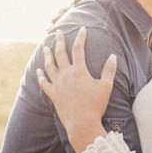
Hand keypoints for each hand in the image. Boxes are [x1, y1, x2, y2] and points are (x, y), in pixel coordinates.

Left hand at [37, 27, 117, 152]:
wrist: (82, 124)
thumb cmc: (96, 106)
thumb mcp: (106, 87)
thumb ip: (109, 70)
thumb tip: (113, 56)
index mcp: (79, 71)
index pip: (78, 48)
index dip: (80, 37)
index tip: (82, 29)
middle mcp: (66, 75)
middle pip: (60, 53)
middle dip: (59, 41)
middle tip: (58, 32)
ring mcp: (58, 85)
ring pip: (50, 66)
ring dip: (47, 55)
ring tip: (46, 47)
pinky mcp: (53, 95)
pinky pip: (44, 83)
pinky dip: (40, 76)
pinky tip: (38, 71)